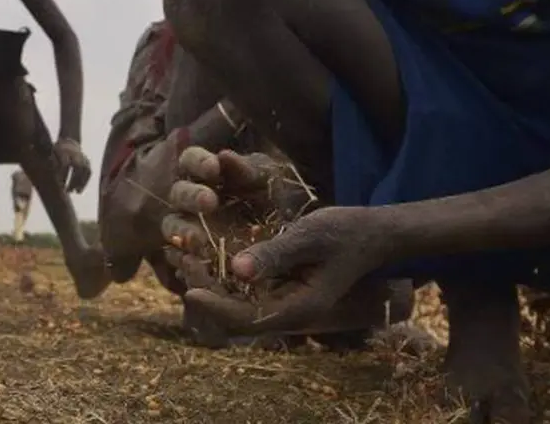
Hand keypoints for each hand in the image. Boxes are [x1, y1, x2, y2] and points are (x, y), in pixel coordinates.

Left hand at [53, 137, 90, 192]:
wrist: (69, 142)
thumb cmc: (56, 151)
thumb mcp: (51, 154)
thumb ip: (52, 163)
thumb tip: (54, 176)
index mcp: (64, 151)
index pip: (65, 164)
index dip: (63, 175)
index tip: (60, 185)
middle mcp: (75, 154)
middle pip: (77, 168)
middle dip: (73, 180)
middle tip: (67, 191)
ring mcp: (83, 157)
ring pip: (85, 171)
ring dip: (81, 182)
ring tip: (77, 192)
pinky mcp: (88, 162)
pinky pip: (89, 172)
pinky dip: (85, 182)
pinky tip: (80, 190)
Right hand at [160, 146, 290, 255]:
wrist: (284, 234)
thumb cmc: (272, 196)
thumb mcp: (266, 181)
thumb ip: (247, 170)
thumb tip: (224, 155)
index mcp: (205, 173)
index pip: (190, 160)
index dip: (197, 162)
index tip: (213, 168)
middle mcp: (190, 199)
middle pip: (179, 194)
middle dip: (191, 197)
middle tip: (209, 203)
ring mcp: (188, 229)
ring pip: (172, 227)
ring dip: (183, 231)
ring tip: (200, 240)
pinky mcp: (192, 257)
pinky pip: (180, 260)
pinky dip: (186, 263)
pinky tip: (200, 266)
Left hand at [183, 205, 394, 334]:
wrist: (374, 234)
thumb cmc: (349, 232)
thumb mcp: (312, 236)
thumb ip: (277, 254)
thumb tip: (236, 269)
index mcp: (300, 306)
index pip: (248, 318)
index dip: (216, 307)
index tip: (189, 290)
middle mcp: (290, 309)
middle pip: (237, 311)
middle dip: (204, 288)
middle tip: (175, 258)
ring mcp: (286, 299)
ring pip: (238, 299)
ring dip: (209, 279)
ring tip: (180, 253)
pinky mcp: (284, 286)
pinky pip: (247, 287)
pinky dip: (224, 272)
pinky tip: (205, 250)